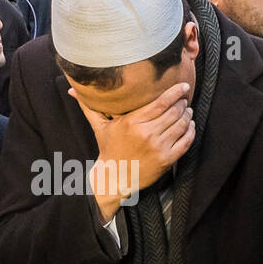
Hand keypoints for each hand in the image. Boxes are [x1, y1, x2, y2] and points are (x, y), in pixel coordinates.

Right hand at [68, 81, 194, 222]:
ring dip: (188, 115)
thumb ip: (89, 106)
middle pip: (174, 112)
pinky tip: (190, 126)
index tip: (183, 85)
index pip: (161, 102)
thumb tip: (71, 90)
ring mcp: (157, 148)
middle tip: (184, 99)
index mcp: (132, 122)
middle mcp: (146, 134)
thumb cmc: (108, 149)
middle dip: (182, 103)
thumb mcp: (99, 126)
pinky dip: (191, 131)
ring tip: (187, 111)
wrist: (114, 178)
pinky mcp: (166, 160)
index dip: (175, 92)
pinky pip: (186, 141)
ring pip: (181, 125)